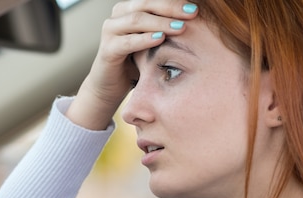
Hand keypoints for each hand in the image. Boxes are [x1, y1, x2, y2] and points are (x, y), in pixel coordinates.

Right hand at [66, 0, 197, 129]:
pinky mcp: (107, 50)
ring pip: (137, 20)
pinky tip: (161, 39)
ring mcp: (110, 31)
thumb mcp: (152, 40)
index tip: (195, 7)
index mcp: (129, 8)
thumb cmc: (136, 61)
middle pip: (146, 3)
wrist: (112, 85)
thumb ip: (165, 27)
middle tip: (192, 13)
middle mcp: (117, 15)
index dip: (173, 1)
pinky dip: (145, 39)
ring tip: (180, 27)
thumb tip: (193, 17)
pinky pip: (128, 42)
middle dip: (171, 8)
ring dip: (161, 23)